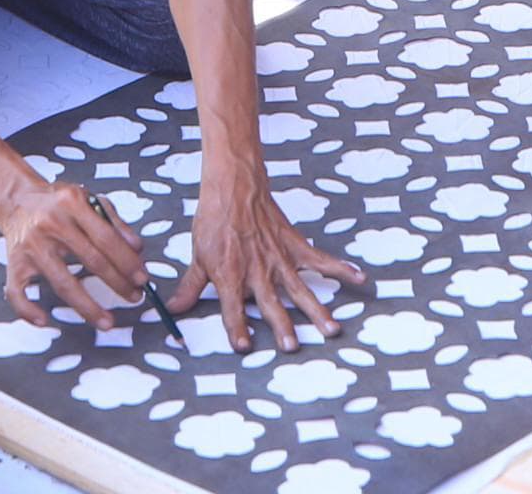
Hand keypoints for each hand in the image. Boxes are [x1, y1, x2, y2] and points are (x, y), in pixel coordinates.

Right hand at [0, 168, 150, 331]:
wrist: (17, 200)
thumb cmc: (57, 202)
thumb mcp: (88, 199)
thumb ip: (114, 221)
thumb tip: (137, 248)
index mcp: (71, 203)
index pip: (106, 237)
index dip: (127, 260)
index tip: (142, 277)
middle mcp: (50, 224)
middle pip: (90, 260)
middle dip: (117, 283)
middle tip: (134, 296)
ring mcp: (30, 246)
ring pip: (62, 283)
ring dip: (87, 307)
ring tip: (107, 321)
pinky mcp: (14, 264)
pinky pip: (17, 293)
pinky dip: (29, 310)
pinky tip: (45, 321)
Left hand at [175, 177, 358, 354]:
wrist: (235, 186)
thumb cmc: (215, 220)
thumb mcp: (197, 255)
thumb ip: (190, 286)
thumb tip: (172, 310)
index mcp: (230, 274)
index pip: (232, 308)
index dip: (237, 327)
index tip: (244, 346)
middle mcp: (257, 270)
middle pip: (271, 303)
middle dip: (282, 326)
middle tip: (293, 346)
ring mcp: (279, 258)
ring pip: (300, 289)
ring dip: (316, 310)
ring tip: (331, 328)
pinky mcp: (294, 246)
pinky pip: (321, 260)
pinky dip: (341, 269)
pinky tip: (359, 279)